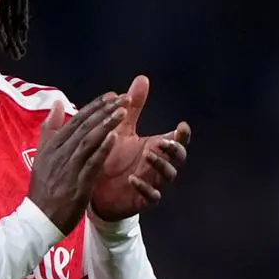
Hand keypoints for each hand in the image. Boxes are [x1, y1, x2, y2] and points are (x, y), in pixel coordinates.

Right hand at [27, 93, 130, 232]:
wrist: (39, 219)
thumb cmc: (44, 188)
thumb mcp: (42, 155)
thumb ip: (50, 129)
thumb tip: (56, 103)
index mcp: (53, 145)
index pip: (76, 120)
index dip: (95, 106)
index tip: (111, 95)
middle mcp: (60, 153)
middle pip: (84, 126)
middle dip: (105, 110)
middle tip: (124, 98)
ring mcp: (68, 168)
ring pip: (89, 141)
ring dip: (106, 125)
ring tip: (123, 112)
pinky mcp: (78, 184)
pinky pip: (91, 163)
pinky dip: (103, 149)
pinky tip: (115, 137)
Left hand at [89, 75, 190, 220]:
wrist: (95, 188)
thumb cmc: (112, 157)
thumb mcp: (122, 128)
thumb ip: (134, 107)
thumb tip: (143, 78)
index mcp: (156, 148)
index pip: (177, 140)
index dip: (183, 135)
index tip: (182, 126)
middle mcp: (158, 165)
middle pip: (179, 159)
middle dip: (175, 150)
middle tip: (163, 141)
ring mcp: (153, 182)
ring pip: (168, 176)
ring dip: (161, 165)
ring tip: (148, 154)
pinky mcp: (142, 200)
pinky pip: (151, 197)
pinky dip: (144, 188)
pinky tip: (133, 178)